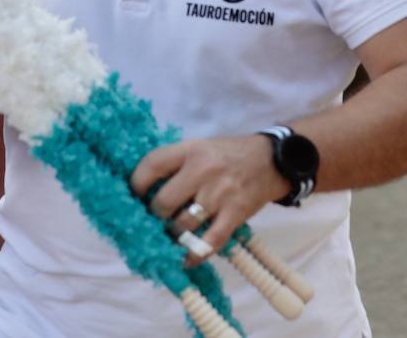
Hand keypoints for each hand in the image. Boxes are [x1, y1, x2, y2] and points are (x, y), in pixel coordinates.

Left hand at [130, 135, 289, 266]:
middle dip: (155, 216)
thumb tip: (144, 190)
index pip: (152, 166)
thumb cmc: (228, 154)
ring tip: (171, 235)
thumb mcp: (200, 147)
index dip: (136, 185)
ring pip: (183, 225)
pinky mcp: (235, 214)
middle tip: (155, 220)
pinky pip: (209, 243)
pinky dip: (194, 255)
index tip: (134, 196)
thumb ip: (176, 164)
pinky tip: (185, 260)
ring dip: (173, 235)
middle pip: (163, 203)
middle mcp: (203, 170)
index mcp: (191, 150)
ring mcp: (219, 194)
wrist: (272, 159)